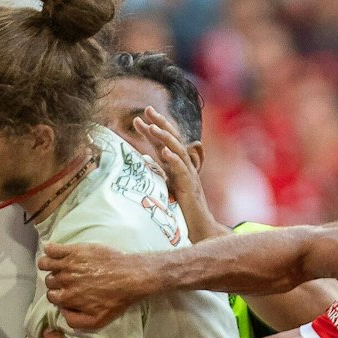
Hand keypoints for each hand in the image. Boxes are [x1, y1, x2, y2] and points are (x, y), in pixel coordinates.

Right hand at [40, 242, 158, 330]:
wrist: (130, 276)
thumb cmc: (117, 299)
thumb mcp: (97, 321)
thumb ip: (76, 322)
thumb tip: (63, 314)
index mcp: (68, 297)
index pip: (51, 296)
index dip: (58, 295)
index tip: (65, 292)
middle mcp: (65, 280)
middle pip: (49, 281)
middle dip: (55, 282)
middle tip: (66, 279)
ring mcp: (68, 264)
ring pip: (45, 264)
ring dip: (48, 266)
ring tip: (56, 265)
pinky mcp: (74, 250)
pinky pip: (52, 248)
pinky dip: (50, 250)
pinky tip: (56, 252)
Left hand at [132, 107, 221, 238]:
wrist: (200, 228)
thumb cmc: (182, 210)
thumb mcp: (167, 187)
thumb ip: (159, 172)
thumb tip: (144, 160)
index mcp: (177, 165)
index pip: (164, 142)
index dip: (152, 129)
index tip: (137, 119)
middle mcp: (184, 166)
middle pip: (173, 139)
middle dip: (160, 123)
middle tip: (147, 110)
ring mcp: (188, 175)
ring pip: (178, 151)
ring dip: (165, 138)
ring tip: (152, 127)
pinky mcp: (190, 188)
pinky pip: (183, 171)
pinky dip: (174, 160)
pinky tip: (164, 152)